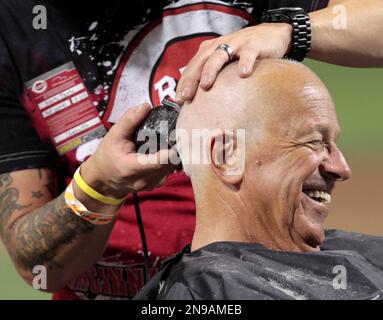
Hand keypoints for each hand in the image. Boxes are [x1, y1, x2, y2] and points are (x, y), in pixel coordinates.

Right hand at [82, 103, 177, 198]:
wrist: (103, 179)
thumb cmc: (107, 156)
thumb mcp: (114, 135)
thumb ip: (130, 120)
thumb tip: (146, 106)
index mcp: (133, 168)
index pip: (162, 161)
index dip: (173, 147)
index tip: (178, 134)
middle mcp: (145, 180)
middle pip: (172, 162)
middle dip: (175, 146)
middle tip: (175, 132)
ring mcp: (152, 184)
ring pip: (173, 166)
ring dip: (173, 152)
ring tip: (168, 140)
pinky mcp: (157, 184)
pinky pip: (169, 169)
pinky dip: (169, 159)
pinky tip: (162, 150)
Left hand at [175, 23, 291, 103]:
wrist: (272, 36)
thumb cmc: (245, 54)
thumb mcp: (226, 64)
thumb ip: (214, 76)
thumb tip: (201, 101)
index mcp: (210, 51)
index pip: (193, 67)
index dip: (184, 83)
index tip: (178, 100)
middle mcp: (220, 46)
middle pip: (201, 62)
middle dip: (191, 79)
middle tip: (186, 97)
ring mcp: (236, 44)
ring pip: (219, 56)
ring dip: (211, 70)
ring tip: (206, 85)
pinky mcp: (253, 44)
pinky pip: (248, 53)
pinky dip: (244, 62)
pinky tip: (243, 74)